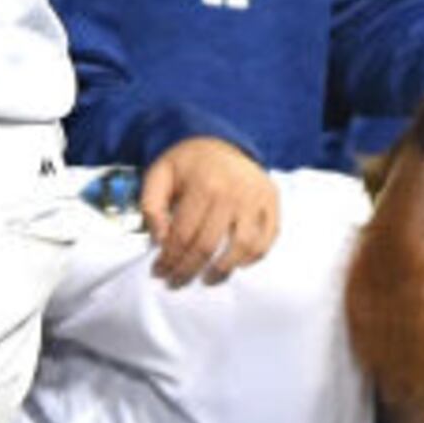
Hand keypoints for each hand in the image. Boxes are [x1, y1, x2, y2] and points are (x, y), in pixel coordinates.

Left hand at [140, 137, 279, 285]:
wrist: (219, 140)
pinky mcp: (272, 201)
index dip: (169, 259)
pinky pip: (268, 237)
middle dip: (188, 270)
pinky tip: (237, 265)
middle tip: (176, 282)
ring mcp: (256, 198)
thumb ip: (151, 207)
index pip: (182, 235)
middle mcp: (233, 193)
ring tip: (207, 279)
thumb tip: (160, 241)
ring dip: (223, 270)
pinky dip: (254, 256)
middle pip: (208, 245)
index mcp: (202, 186)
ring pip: (242, 246)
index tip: (159, 272)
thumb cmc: (186, 163)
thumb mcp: (158, 175)